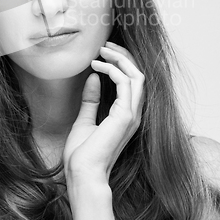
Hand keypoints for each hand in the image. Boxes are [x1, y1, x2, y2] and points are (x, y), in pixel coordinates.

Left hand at [63, 41, 144, 184]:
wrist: (82, 174)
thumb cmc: (82, 153)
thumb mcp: (85, 119)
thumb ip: (91, 100)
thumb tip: (93, 78)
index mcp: (126, 115)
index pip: (132, 81)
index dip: (122, 63)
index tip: (103, 53)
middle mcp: (133, 113)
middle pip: (138, 74)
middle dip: (123, 56)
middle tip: (104, 45)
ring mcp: (131, 115)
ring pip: (136, 75)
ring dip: (120, 59)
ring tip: (101, 50)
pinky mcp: (125, 116)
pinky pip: (125, 83)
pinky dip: (112, 70)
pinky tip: (96, 66)